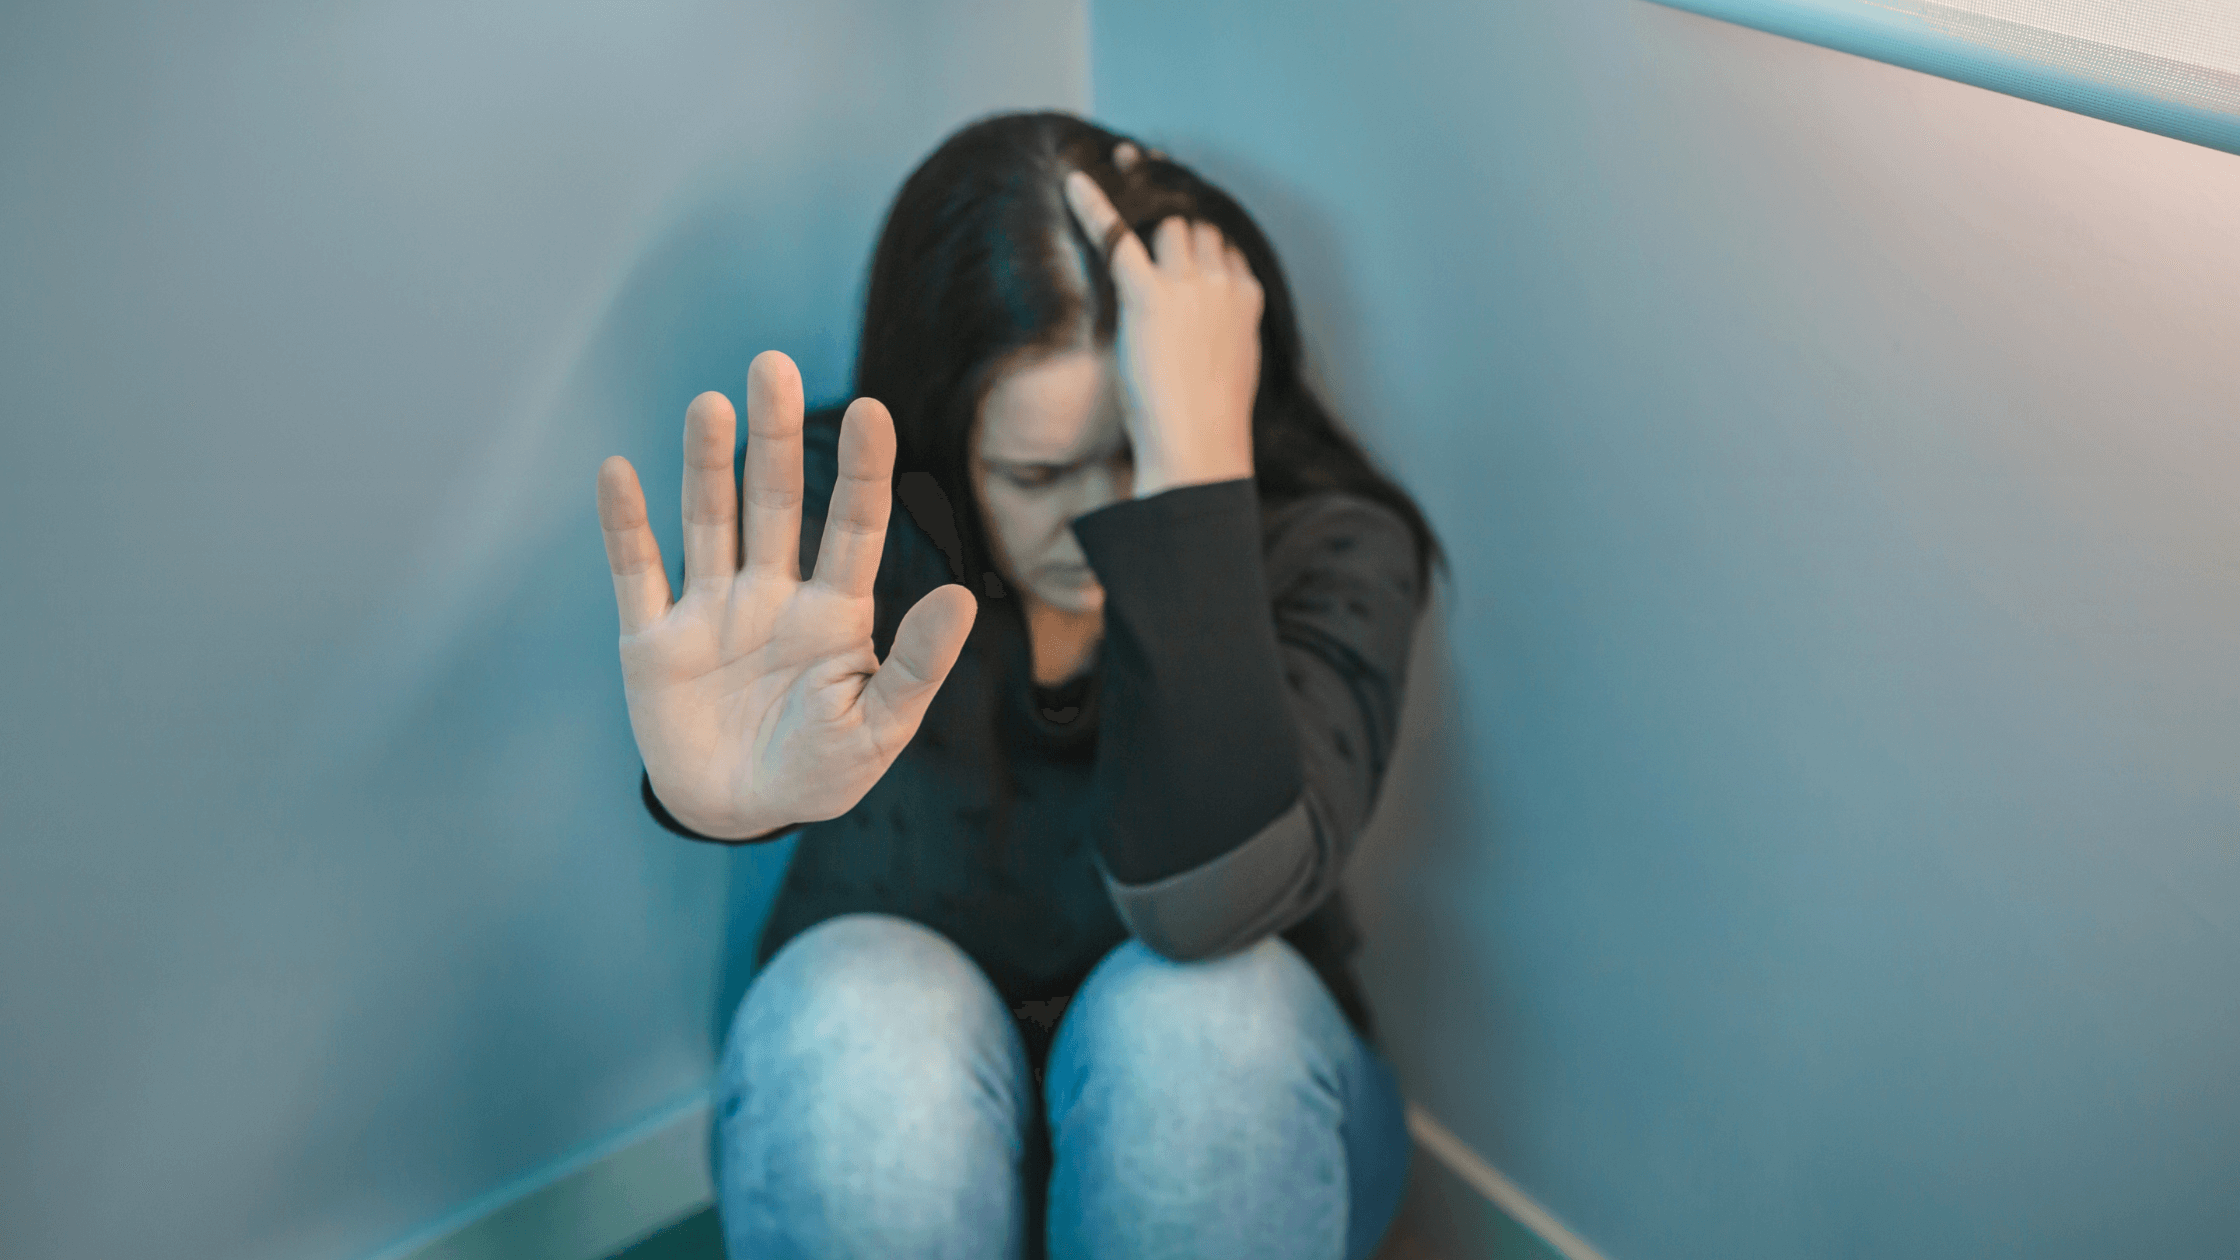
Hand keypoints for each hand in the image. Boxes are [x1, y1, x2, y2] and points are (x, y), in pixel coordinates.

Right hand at [595, 351, 978, 838]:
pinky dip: (626, 526)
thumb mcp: (878, 730)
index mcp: (834, 614)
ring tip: (710, 404)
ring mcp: (710, 611)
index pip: (852, 527)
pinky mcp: (652, 640)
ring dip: (706, 465)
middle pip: (774, 503)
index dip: (861, 471)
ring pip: (709, 522)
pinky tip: (617, 472)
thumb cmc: (819, 772)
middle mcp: (770, 595)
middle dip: (774, 438)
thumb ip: (916, 667)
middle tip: (773, 366)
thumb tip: (962, 597)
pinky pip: (636, 572)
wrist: (738, 814)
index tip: (873, 410)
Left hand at [1062, 165, 1262, 498]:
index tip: (1171, 231)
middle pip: (1194, 227)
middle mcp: (1223, 282)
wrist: (1199, 450)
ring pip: (1166, 224)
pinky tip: (1072, 183)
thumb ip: (1224, 332)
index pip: (1221, 243)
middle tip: (1137, 201)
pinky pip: (1118, 238)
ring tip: (1116, 194)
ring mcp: (1189, 286)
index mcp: (1246, 298)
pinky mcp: (1148, 296)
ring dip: (1142, 214)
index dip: (1194, 236)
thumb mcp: (1233, 367)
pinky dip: (1093, 207)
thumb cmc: (1210, 423)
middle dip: (1168, 216)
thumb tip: (1207, 331)